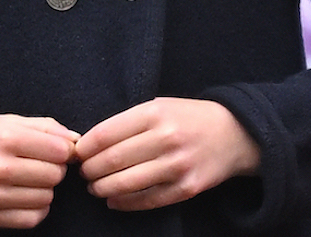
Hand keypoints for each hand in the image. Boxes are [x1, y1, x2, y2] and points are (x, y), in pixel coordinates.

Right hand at [0, 115, 78, 228]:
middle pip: (54, 176)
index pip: (59, 151)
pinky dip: (35, 209)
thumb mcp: (8, 120)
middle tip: (40, 162)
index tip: (55, 148)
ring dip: (44, 189)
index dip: (64, 150)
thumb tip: (77, 142)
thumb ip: (46, 128)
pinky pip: (31, 219)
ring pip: (45, 198)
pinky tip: (25, 195)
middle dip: (54, 168)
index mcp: (6, 138)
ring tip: (28, 178)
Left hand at [75, 97, 259, 211]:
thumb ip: (129, 122)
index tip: (77, 154)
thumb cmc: (188, 118)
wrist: (233, 134)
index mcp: (155, 113)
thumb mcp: (160, 106)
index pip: (107, 133)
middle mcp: (166, 138)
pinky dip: (124, 203)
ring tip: (94, 187)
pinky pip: (147, 200)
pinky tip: (114, 200)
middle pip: (113, 160)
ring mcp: (177, 165)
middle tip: (83, 173)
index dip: (86, 147)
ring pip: (126, 183)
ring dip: (102, 188)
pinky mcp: (186, 188)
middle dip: (90, 170)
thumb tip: (91, 143)